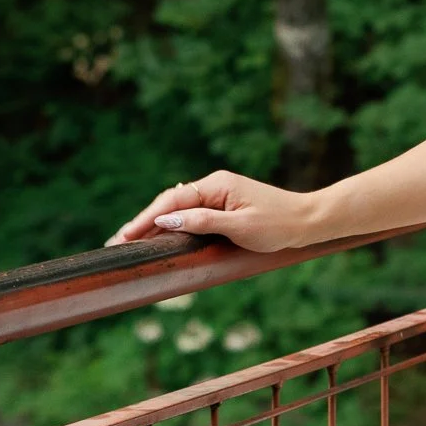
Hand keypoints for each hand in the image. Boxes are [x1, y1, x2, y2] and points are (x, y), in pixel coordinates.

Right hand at [108, 171, 316, 254]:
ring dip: (155, 223)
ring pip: (178, 208)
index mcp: (216, 185)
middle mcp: (214, 185)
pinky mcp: (224, 205)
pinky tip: (159, 234)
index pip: (172, 203)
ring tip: (130, 240)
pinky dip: (172, 223)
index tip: (125, 236)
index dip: (146, 220)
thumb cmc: (279, 225)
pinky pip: (191, 212)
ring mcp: (219, 194)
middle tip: (117, 241)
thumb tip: (167, 221)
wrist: (309, 221)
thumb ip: (202, 222)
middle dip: (143, 221)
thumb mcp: (239, 227)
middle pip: (170, 203)